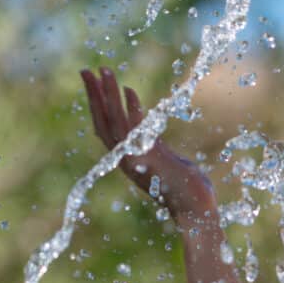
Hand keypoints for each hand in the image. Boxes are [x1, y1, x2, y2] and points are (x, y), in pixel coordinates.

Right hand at [80, 67, 214, 219]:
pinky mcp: (150, 159)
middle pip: (102, 121)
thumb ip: (156, 150)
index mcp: (127, 159)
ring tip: (104, 71)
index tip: (93, 83)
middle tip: (86, 70)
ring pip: (115, 121)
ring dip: (108, 95)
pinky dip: (131, 109)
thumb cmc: (189, 190)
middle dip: (94, 95)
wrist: (197, 212)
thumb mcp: (167, 164)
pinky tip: (129, 90)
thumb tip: (155, 142)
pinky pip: (136, 129)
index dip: (96, 106)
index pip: (104, 128)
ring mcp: (136, 160)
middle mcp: (126, 160)